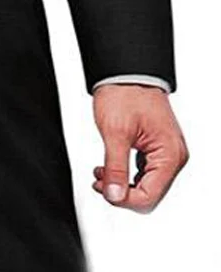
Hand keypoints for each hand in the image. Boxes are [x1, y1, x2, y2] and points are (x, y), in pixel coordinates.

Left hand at [92, 84, 188, 212]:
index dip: (123, 198)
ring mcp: (166, 152)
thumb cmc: (125, 94)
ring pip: (146, 184)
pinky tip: (110, 168)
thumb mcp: (114, 133)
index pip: (149, 196)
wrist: (126, 73)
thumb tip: (114, 195)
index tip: (103, 190)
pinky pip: (144, 172)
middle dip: (122, 192)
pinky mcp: (156, 147)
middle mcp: (173, 156)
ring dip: (122, 183)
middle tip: (99, 181)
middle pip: (149, 193)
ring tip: (101, 173)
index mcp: (169, 155)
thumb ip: (115, 167)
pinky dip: (126, 173)